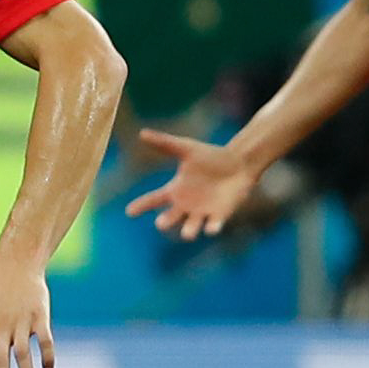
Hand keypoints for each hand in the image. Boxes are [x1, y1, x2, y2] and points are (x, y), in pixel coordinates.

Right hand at [126, 128, 257, 238]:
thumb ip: (165, 143)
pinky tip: (211, 228)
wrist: (239, 163)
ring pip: (192, 227)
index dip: (141, 205)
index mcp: (175, 191)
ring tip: (187, 234)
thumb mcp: (186, 148)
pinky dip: (212, 227)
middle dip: (166, 221)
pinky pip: (214, 225)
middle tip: (160, 223)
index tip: (129, 211)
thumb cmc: (210, 156)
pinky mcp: (220, 215)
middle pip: (171, 218)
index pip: (153, 200)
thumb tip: (142, 133)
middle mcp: (186, 206)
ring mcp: (202, 213)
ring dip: (189, 231)